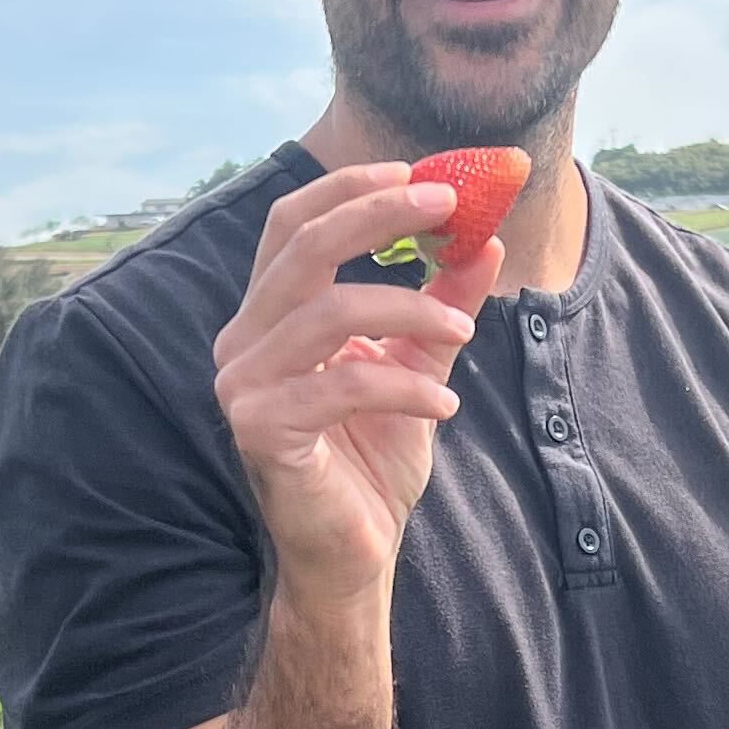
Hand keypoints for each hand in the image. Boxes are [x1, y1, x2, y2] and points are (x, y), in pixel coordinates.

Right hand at [212, 164, 503, 605]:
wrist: (352, 554)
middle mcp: (242, 341)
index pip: (292, 225)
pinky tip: (445, 405)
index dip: (350, 189)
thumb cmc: (372, 461)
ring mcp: (242, 384)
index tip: (421, 174)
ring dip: (412, 306)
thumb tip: (486, 240)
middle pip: (305, 247)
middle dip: (382, 215)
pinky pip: (344, 383)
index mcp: (268, 316)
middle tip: (451, 205)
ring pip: (330, 311)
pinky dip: (406, 386)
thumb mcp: (418, 365)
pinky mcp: (260, 428)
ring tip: (462, 325)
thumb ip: (441, 304)